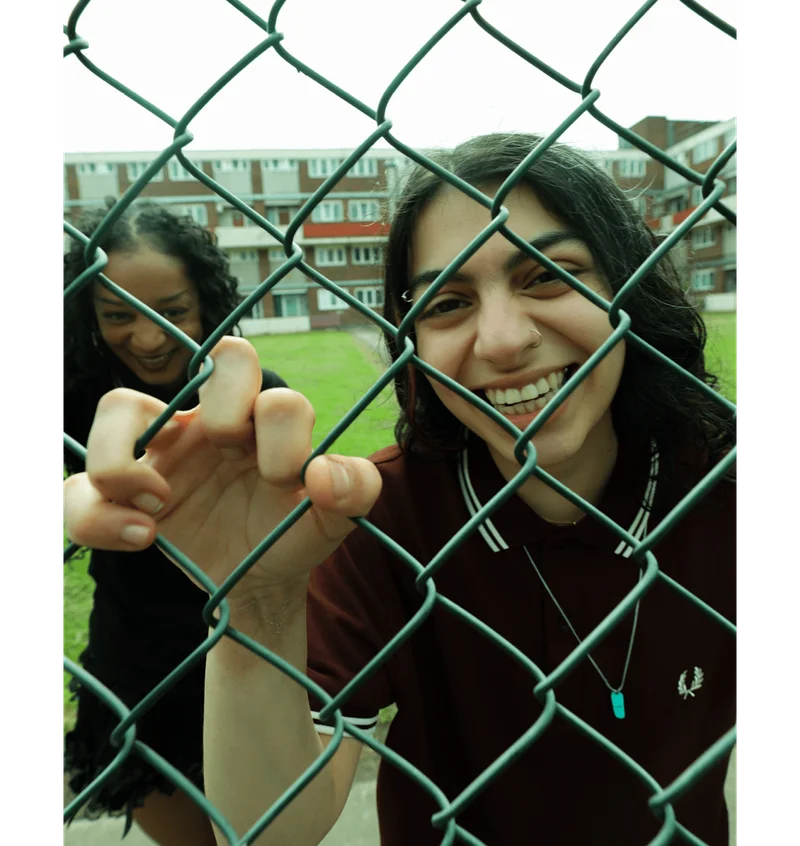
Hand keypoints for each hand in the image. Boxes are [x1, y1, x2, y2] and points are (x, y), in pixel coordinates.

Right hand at [63, 337, 382, 600]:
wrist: (258, 580)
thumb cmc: (291, 534)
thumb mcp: (332, 522)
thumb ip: (355, 492)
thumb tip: (323, 472)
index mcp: (260, 418)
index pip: (265, 373)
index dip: (274, 420)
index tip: (285, 479)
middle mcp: (209, 422)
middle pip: (203, 367)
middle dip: (223, 411)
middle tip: (230, 458)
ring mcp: (162, 453)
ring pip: (118, 406)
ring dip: (130, 458)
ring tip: (159, 509)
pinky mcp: (124, 496)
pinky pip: (81, 488)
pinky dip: (98, 516)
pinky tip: (142, 539)